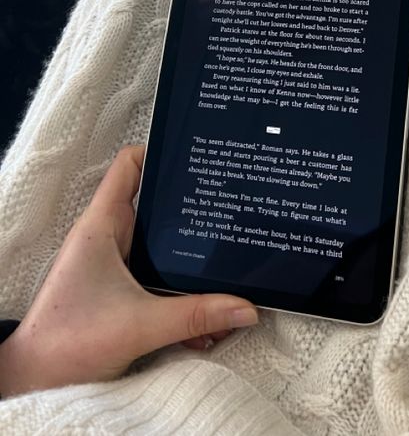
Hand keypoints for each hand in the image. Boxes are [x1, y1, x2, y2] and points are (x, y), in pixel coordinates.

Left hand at [0, 145, 257, 396]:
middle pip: (155, 202)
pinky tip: (207, 310)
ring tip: (227, 258)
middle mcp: (108, 235)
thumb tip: (247, 307)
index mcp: (104, 224)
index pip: (132, 164)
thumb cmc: (70, 342)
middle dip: (191, 206)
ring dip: (190, 256)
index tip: (199, 157)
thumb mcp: (141, 325)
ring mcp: (113, 260)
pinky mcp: (118, 286)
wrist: (36, 380)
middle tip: (228, 203)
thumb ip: (197, 315)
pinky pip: (157, 273)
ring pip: (160, 242)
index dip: (163, 152)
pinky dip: (180, 287)